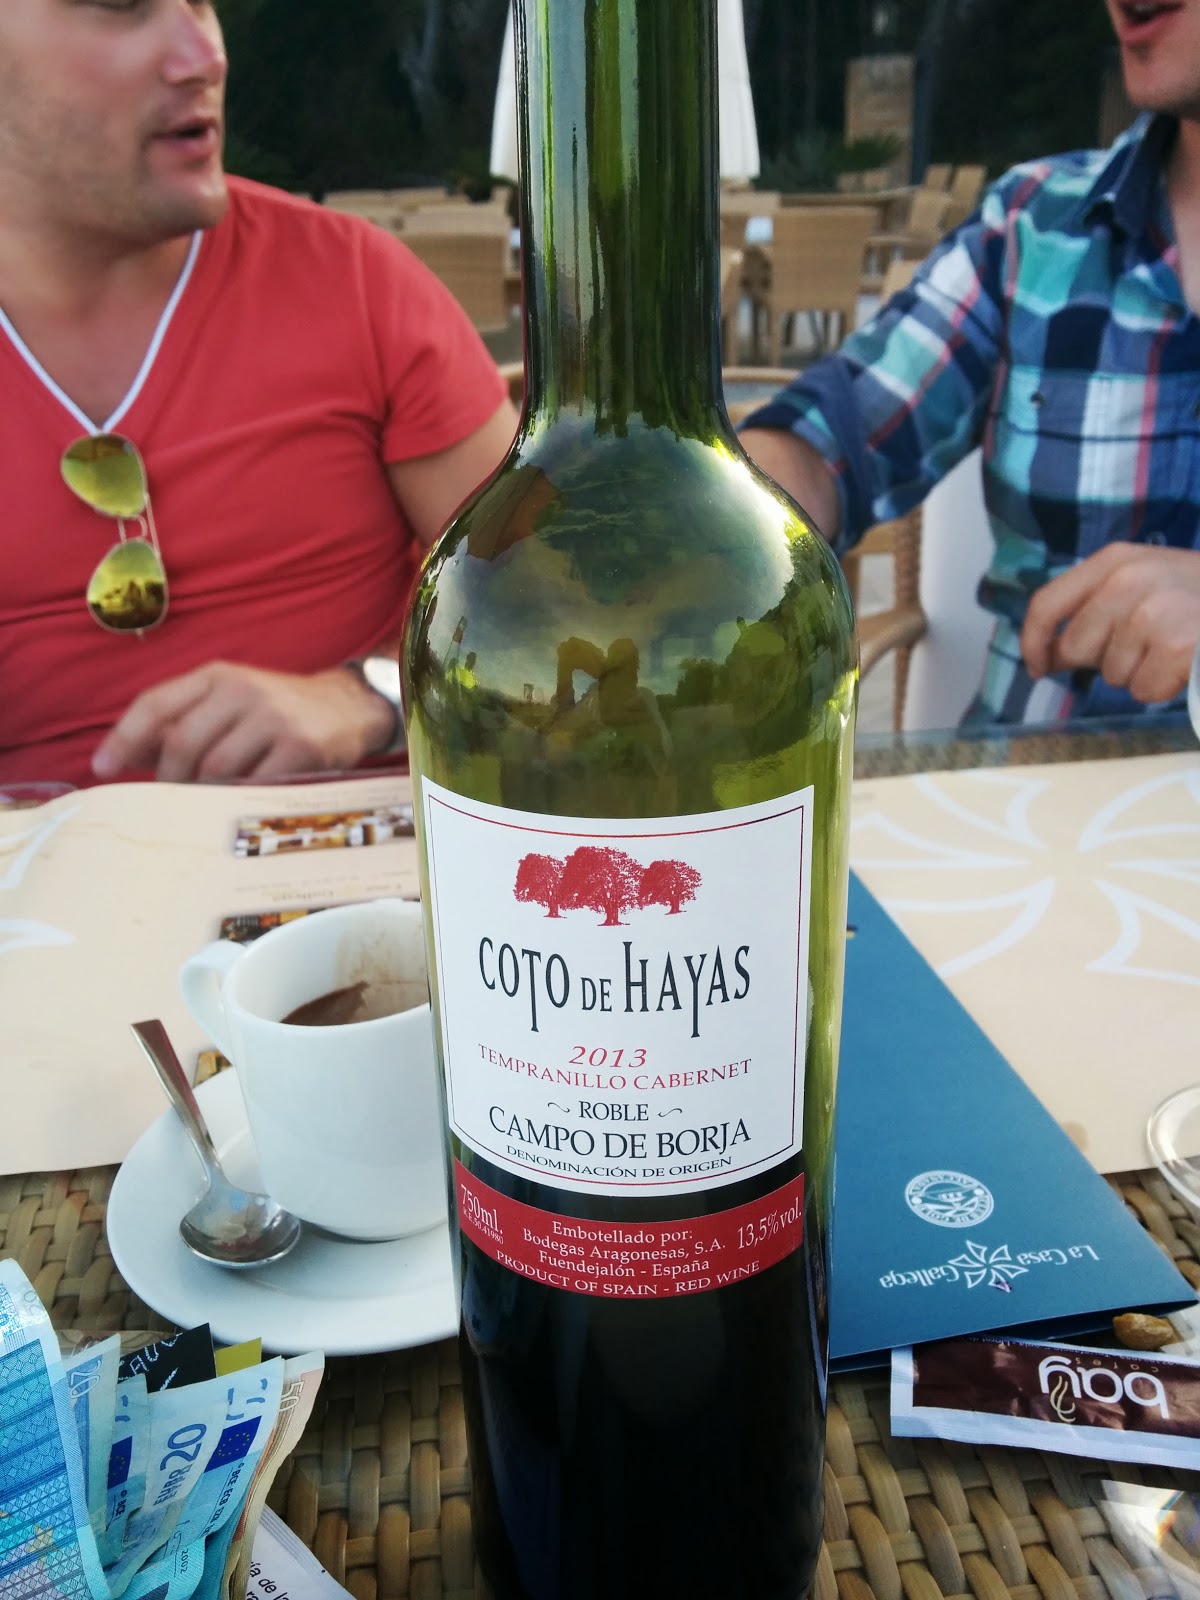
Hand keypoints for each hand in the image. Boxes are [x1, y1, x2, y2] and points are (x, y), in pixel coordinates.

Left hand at [91, 661, 396, 782]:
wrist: (350, 707)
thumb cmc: (278, 711)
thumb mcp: (230, 701)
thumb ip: (184, 721)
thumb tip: (128, 756)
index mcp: (218, 674)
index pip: (156, 703)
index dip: (123, 738)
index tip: (103, 770)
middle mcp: (243, 690)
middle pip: (181, 741)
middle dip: (169, 778)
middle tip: (172, 799)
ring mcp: (274, 717)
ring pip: (215, 767)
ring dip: (203, 793)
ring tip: (207, 803)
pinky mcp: (301, 747)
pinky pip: (254, 783)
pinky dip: (240, 798)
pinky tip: (242, 802)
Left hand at [1021, 544, 1199, 704]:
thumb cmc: (1197, 595)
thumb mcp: (1144, 578)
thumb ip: (1096, 604)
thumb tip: (1050, 654)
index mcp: (1114, 560)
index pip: (1047, 604)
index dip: (1034, 642)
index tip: (1038, 666)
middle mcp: (1127, 580)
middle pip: (1076, 648)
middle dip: (1102, 660)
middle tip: (1143, 645)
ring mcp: (1153, 613)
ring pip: (1112, 674)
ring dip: (1138, 673)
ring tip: (1171, 647)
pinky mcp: (1176, 645)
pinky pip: (1142, 690)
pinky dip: (1161, 687)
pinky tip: (1183, 664)